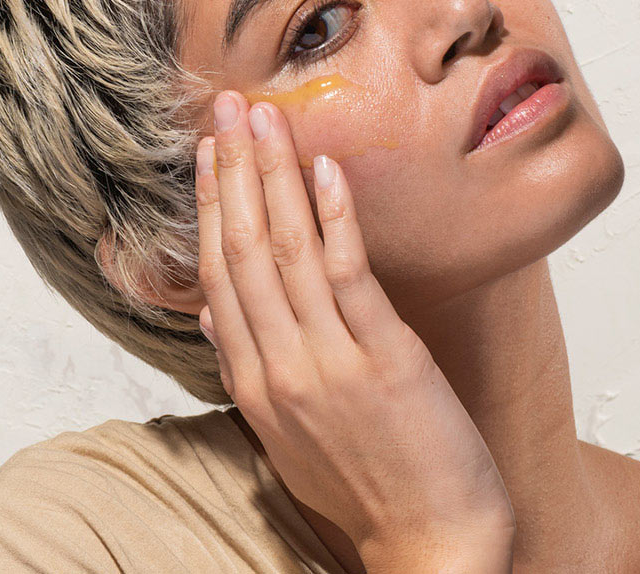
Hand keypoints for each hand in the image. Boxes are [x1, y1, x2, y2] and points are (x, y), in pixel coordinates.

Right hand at [194, 90, 514, 568]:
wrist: (430, 544)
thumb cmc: (361, 487)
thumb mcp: (284, 437)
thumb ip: (247, 373)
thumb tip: (217, 317)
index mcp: (252, 385)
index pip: (217, 278)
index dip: (212, 209)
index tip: (210, 156)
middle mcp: (279, 367)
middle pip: (242, 252)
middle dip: (232, 174)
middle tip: (224, 109)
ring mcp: (330, 362)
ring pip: (286, 253)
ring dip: (272, 178)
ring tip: (262, 118)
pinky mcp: (386, 360)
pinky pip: (350, 277)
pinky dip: (334, 220)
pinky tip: (324, 172)